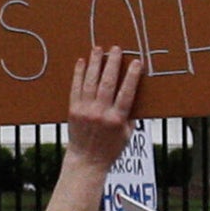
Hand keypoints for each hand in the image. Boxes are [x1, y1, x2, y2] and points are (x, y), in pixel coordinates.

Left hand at [66, 47, 142, 169]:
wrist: (87, 161)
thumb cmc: (110, 149)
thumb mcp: (127, 134)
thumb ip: (130, 115)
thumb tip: (133, 93)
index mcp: (117, 120)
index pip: (127, 93)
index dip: (132, 76)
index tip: (136, 62)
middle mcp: (100, 113)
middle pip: (107, 83)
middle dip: (112, 64)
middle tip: (116, 49)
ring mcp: (85, 111)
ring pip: (90, 82)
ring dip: (95, 63)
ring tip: (98, 49)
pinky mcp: (73, 110)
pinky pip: (75, 88)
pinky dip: (78, 74)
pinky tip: (82, 62)